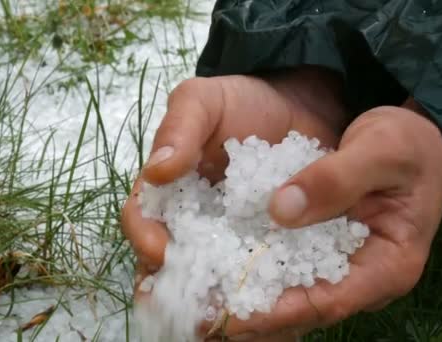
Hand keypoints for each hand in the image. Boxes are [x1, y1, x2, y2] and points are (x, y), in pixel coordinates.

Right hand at [121, 66, 347, 298]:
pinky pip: (251, 280)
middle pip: (168, 265)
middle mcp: (190, 221)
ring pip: (208, 280)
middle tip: (190, 311)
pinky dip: (253, 299)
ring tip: (228, 323)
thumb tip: (155, 171)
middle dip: (174, 290)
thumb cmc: (246, 101)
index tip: (162, 252)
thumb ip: (177, 128)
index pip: (141, 221)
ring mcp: (226, 238)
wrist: (300, 108)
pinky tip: (267, 314)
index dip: (145, 239)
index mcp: (166, 190)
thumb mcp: (204, 101)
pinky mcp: (261, 249)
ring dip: (212, 305)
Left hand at [207, 101, 441, 340]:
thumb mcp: (381, 150)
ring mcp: (341, 268)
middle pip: (302, 310)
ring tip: (197, 303)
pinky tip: (215, 271)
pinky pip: (285, 271)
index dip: (276, 312)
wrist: (416, 139)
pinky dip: (252, 274)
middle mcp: (362, 278)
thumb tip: (280, 210)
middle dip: (250, 316)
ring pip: (289, 296)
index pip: (327, 300)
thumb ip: (335, 179)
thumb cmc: (408, 144)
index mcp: (389, 264)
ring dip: (246, 301)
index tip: (229, 315)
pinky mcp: (321, 251)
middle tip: (198, 317)